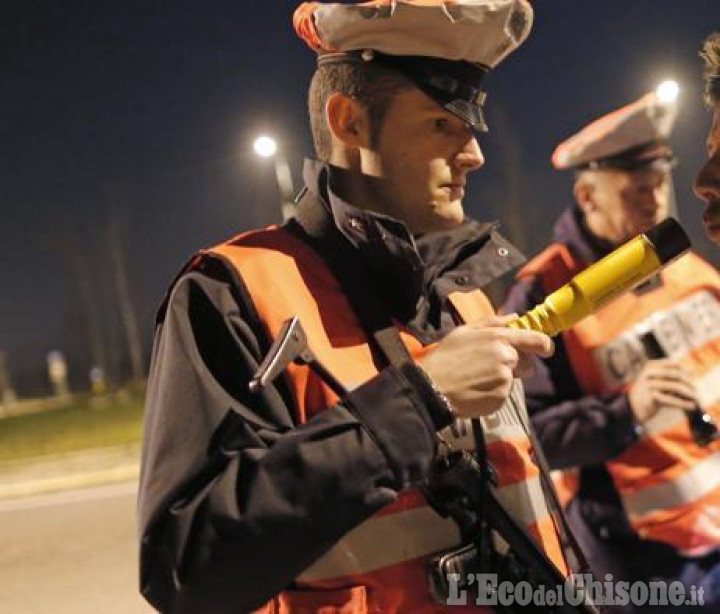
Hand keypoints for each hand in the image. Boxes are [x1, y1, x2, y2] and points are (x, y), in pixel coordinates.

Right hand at [418, 315, 553, 418]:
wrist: (432, 387)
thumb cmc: (445, 357)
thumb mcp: (464, 332)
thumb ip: (492, 322)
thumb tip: (514, 317)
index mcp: (498, 337)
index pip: (536, 340)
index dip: (544, 345)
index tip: (544, 350)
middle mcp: (506, 357)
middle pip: (527, 363)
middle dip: (515, 366)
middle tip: (489, 367)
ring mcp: (504, 379)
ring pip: (514, 379)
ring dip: (502, 380)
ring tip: (478, 379)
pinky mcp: (501, 397)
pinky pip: (504, 394)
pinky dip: (494, 394)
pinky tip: (476, 390)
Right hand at [628, 359, 698, 422]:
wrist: (633, 406)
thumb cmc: (648, 392)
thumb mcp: (656, 379)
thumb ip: (670, 375)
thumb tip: (692, 372)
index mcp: (650, 366)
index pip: (674, 364)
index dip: (686, 370)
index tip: (693, 376)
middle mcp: (648, 373)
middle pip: (676, 375)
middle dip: (689, 382)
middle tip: (696, 389)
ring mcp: (648, 385)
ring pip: (675, 387)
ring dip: (688, 393)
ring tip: (696, 398)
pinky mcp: (650, 397)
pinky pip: (671, 400)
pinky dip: (683, 403)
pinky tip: (691, 406)